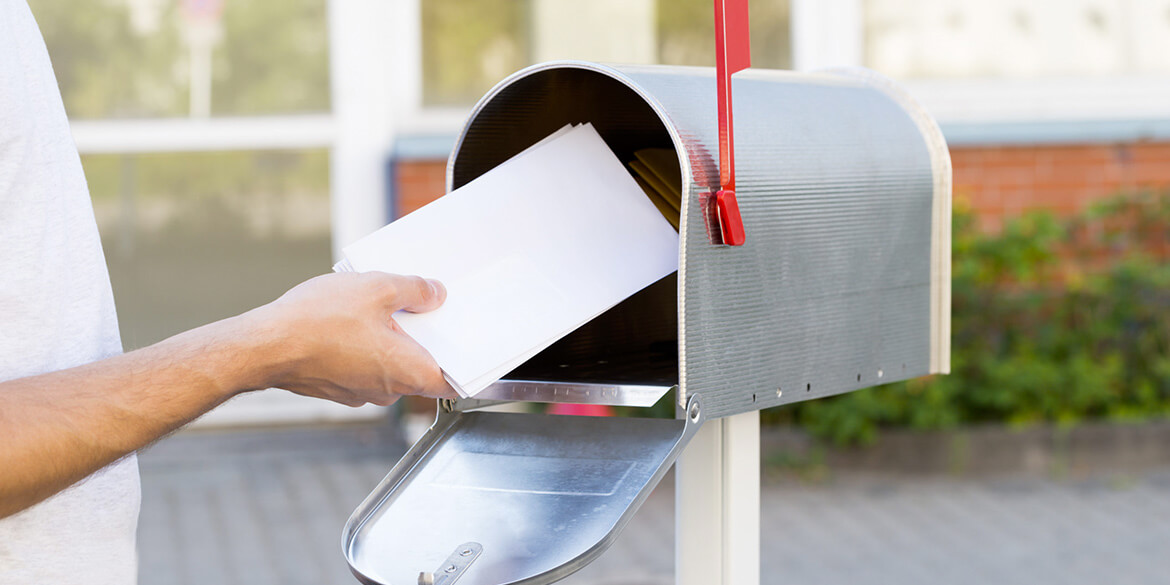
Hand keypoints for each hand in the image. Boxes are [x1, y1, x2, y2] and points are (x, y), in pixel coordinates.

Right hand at [247, 272, 455, 406]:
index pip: (451, 380)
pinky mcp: (337, 389)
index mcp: (408, 372)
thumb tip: (436, 294)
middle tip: (412, 307)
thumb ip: (414, 290)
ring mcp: (360, 394)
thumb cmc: (318, 322)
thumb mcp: (377, 288)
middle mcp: (388, 392)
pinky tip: (346, 322)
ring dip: (386, 340)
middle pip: (419, 366)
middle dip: (418, 338)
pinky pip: (361, 367)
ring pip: (387, 366)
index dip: (461, 362)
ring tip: (370, 308)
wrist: (263, 347)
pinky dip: (361, 347)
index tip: (464, 343)